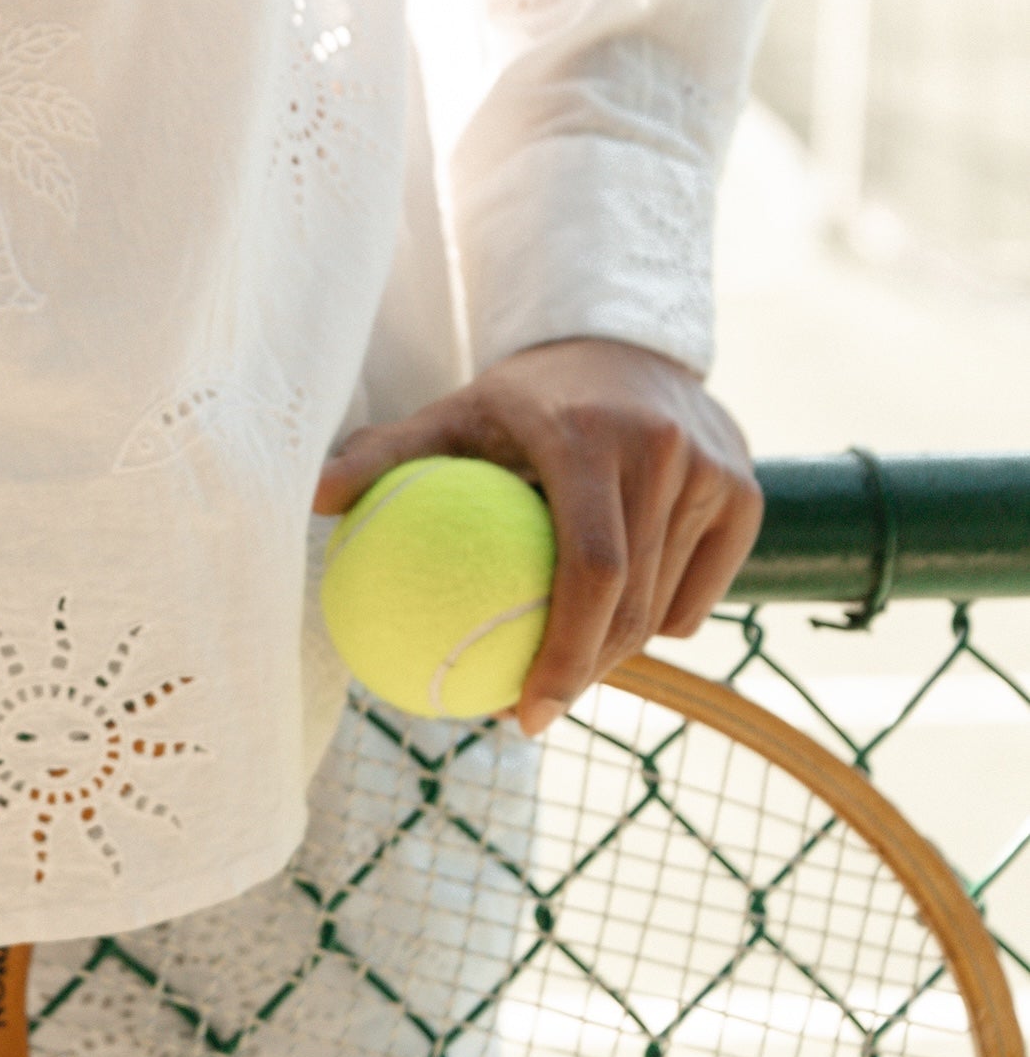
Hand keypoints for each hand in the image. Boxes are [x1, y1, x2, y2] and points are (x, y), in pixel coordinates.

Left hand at [314, 337, 763, 736]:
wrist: (620, 343)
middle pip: (634, 602)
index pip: (591, 567)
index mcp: (590, 436)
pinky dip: (662, 621)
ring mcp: (715, 471)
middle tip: (530, 712)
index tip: (520, 712)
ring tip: (561, 683)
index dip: (564, 652)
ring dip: (617, 656)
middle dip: (584, 673)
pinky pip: (701, 592)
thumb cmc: (519, 399)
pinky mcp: (748, 490)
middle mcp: (662, 450)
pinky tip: (614, 639)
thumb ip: (383, 454)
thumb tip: (308, 499)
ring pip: (668, 605)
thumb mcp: (451, 414)